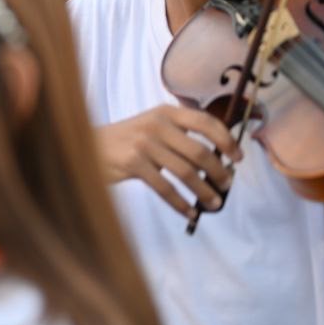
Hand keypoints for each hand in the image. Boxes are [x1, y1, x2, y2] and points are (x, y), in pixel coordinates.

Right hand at [97, 105, 242, 217]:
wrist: (85, 146)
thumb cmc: (123, 140)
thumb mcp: (149, 126)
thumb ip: (177, 134)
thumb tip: (215, 158)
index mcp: (164, 112)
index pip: (206, 122)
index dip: (227, 140)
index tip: (238, 157)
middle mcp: (156, 125)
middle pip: (200, 152)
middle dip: (219, 172)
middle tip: (226, 184)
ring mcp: (144, 144)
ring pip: (186, 173)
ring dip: (204, 191)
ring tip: (213, 203)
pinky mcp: (133, 163)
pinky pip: (165, 188)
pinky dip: (180, 203)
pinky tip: (189, 212)